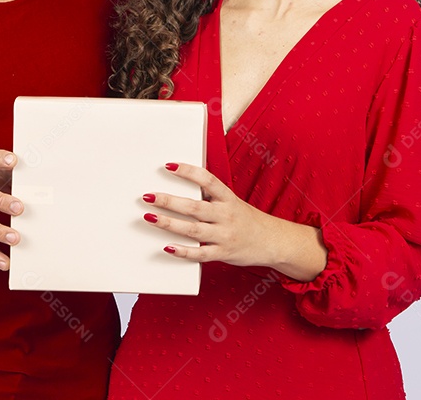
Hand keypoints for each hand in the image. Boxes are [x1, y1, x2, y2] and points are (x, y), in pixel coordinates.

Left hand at [142, 162, 283, 267]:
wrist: (272, 241)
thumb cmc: (246, 219)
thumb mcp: (232, 202)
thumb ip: (210, 196)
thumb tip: (182, 183)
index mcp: (228, 198)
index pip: (207, 180)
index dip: (188, 172)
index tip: (169, 165)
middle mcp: (226, 215)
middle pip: (194, 207)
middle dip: (169, 201)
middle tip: (148, 196)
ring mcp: (224, 235)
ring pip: (193, 230)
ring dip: (169, 223)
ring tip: (150, 216)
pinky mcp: (222, 253)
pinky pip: (200, 254)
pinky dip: (183, 251)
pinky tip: (167, 247)